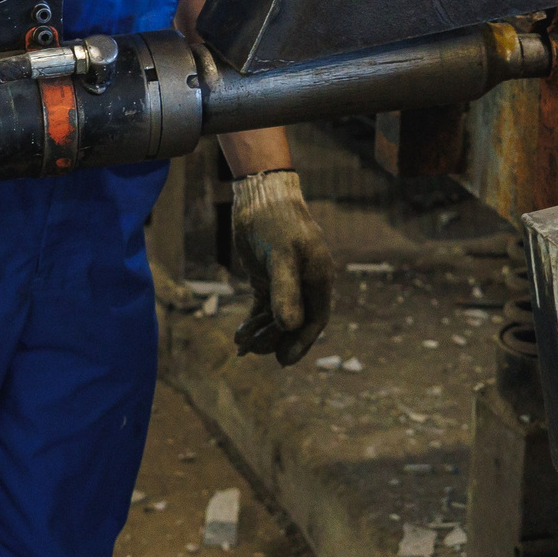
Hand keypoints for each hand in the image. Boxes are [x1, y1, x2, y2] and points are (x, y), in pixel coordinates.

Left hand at [229, 171, 333, 364]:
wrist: (259, 195)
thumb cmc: (276, 222)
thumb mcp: (281, 256)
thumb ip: (285, 291)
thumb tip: (289, 326)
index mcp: (318, 278)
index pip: (315, 319)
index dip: (301, 341)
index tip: (284, 361)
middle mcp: (305, 283)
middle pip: (294, 322)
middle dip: (274, 339)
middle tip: (253, 351)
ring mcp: (286, 281)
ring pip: (276, 317)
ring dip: (261, 333)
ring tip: (241, 345)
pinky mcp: (268, 277)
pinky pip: (263, 307)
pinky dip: (253, 322)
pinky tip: (239, 335)